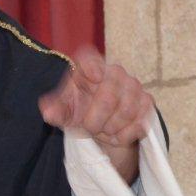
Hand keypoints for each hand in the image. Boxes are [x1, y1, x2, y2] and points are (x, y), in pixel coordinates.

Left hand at [38, 46, 153, 182]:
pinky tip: (116, 136)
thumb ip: (55, 110)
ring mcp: (134, 86)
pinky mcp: (147, 103)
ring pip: (126, 111)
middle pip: (108, 96)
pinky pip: (139, 122)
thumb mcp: (65, 111)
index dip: (93, 66)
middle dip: (96, 119)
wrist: (102, 122)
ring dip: (110, 128)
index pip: (89, 58)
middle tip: (89, 127)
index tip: (93, 78)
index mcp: (88, 67)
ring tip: (102, 130)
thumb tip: (48, 113)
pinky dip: (124, 135)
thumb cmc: (80, 110)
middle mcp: (114, 72)